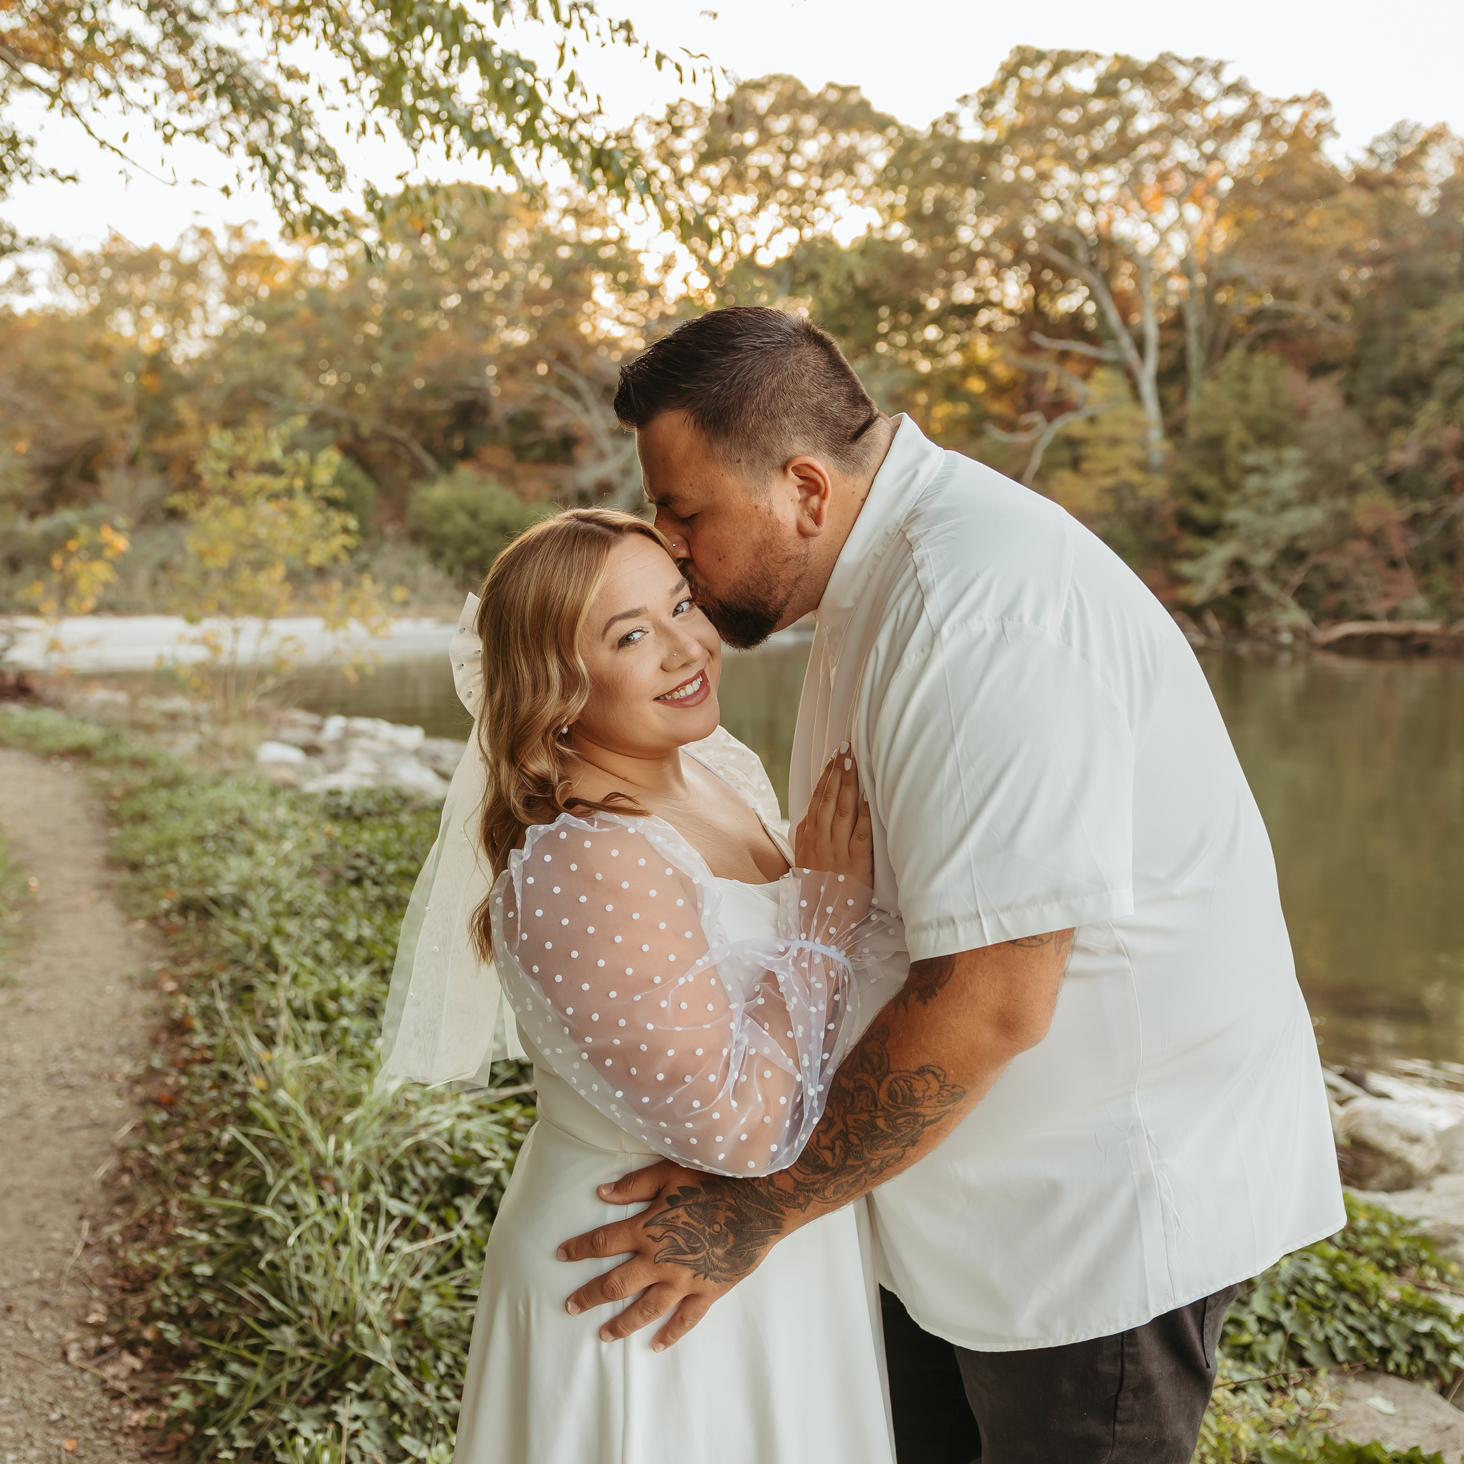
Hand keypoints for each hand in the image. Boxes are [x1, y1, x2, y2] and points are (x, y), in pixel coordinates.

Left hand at [556, 1159, 793, 1350]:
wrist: (760, 1203)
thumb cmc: (715, 1182)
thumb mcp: (670, 1173)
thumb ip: (634, 1185)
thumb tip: (602, 1193)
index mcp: (648, 1229)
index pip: (603, 1242)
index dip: (580, 1249)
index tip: (561, 1255)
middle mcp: (660, 1260)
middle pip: (616, 1284)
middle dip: (590, 1296)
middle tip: (571, 1307)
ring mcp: (684, 1280)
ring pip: (646, 1309)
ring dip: (622, 1323)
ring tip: (604, 1335)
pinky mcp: (708, 1291)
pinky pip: (686, 1320)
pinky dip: (670, 1334)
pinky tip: (656, 1346)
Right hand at [794, 744, 873, 888]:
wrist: (819, 927)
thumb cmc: (815, 896)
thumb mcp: (803, 865)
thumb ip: (805, 840)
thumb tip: (808, 816)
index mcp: (808, 841)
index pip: (817, 801)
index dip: (825, 778)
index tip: (833, 758)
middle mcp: (821, 843)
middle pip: (829, 800)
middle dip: (838, 771)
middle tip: (846, 747)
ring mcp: (838, 853)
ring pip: (843, 811)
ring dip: (849, 784)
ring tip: (855, 761)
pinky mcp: (856, 865)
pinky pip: (860, 834)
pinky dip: (863, 814)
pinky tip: (867, 795)